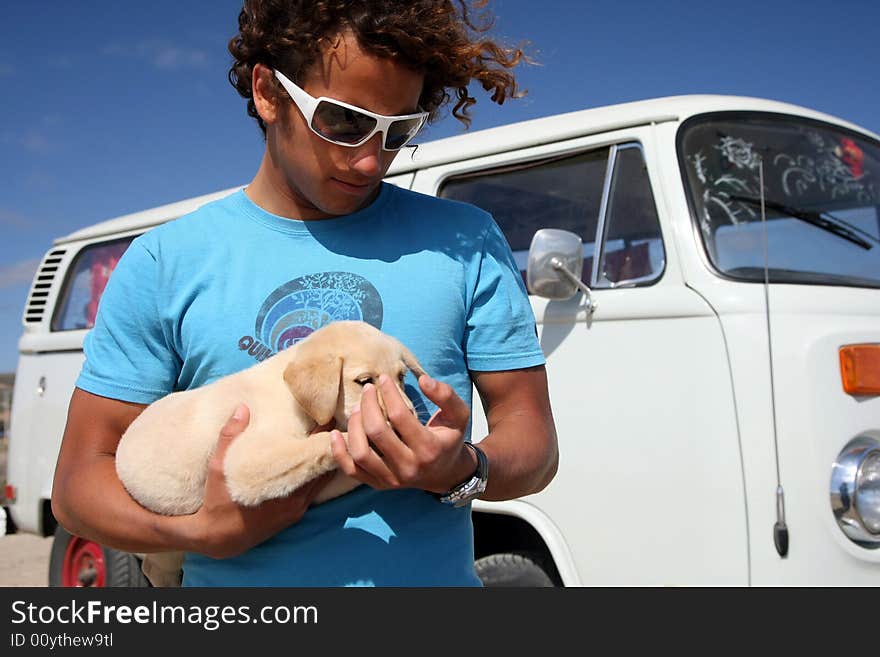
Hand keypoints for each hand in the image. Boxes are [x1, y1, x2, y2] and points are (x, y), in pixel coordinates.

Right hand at [187, 404, 334, 558]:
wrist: (218, 538)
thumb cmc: (218, 500)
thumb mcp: (218, 466)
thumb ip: (230, 436)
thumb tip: (242, 408)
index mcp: (282, 486)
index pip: (311, 457)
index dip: (320, 438)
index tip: (326, 420)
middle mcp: (295, 500)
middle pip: (321, 468)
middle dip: (326, 448)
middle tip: (333, 426)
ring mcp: (297, 509)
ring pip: (321, 481)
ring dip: (324, 462)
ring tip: (330, 441)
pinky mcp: (294, 516)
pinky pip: (314, 493)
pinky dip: (318, 477)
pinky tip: (318, 463)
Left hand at [330, 374, 474, 493]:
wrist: (446, 474)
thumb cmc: (450, 439)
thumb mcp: (459, 415)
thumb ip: (445, 395)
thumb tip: (422, 380)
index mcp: (428, 449)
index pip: (400, 416)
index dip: (389, 393)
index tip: (383, 379)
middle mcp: (409, 467)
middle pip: (377, 432)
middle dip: (368, 405)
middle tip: (368, 389)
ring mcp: (392, 479)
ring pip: (361, 452)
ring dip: (354, 426)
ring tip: (358, 408)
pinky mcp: (379, 484)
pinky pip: (352, 470)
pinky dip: (339, 452)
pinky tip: (334, 433)